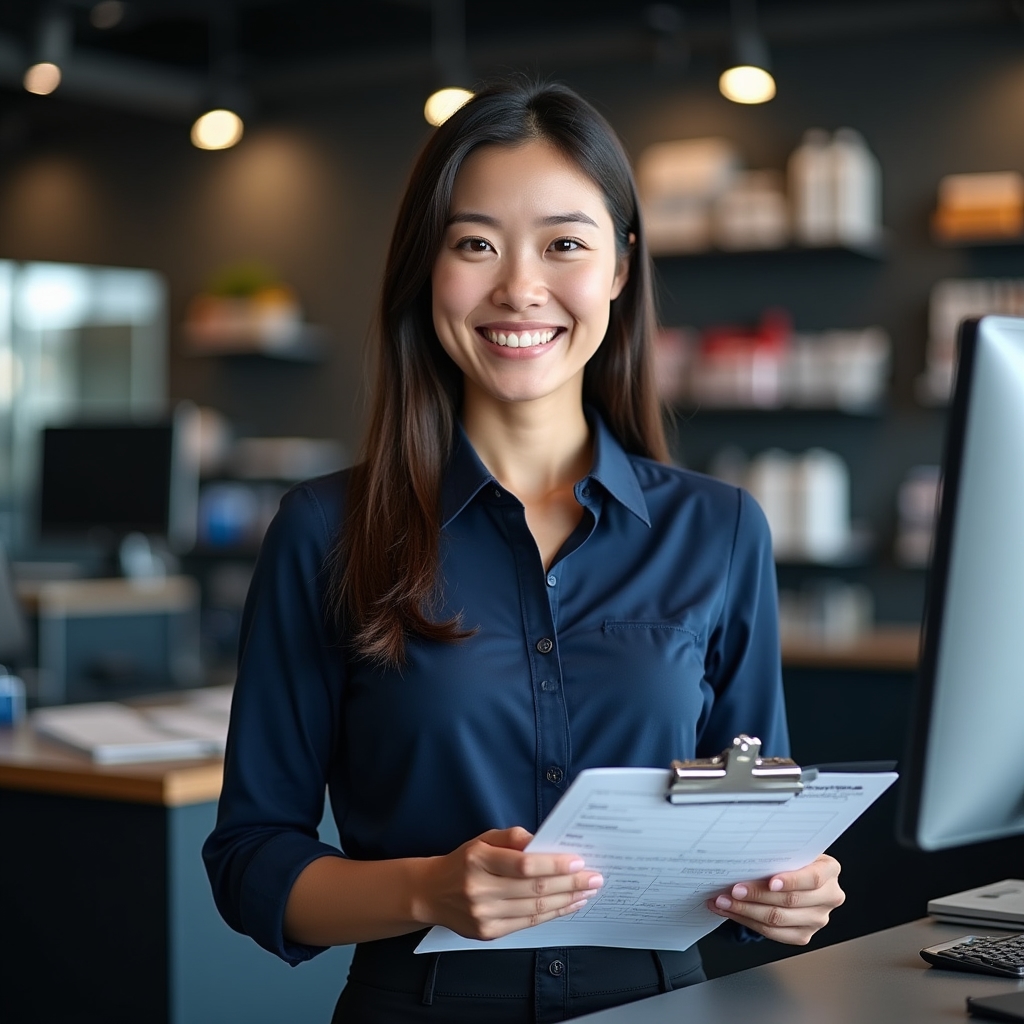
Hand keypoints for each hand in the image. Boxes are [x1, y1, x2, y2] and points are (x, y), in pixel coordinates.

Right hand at [415, 826, 602, 940]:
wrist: (432, 893)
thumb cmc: (464, 862)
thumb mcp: (483, 839)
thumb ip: (512, 837)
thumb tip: (543, 841)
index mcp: (478, 860)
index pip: (523, 865)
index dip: (553, 865)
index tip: (578, 861)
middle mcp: (479, 890)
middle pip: (533, 890)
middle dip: (569, 884)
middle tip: (594, 878)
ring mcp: (484, 915)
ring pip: (534, 910)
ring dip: (566, 901)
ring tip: (586, 892)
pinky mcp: (489, 933)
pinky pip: (528, 924)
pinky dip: (552, 915)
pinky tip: (567, 905)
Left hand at [706, 854, 844, 944]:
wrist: (797, 876)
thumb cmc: (793, 859)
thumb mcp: (793, 849)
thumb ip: (779, 852)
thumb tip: (747, 851)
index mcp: (829, 871)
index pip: (812, 878)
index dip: (791, 881)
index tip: (770, 882)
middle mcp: (828, 897)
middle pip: (790, 901)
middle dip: (756, 895)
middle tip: (733, 889)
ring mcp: (817, 919)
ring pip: (778, 920)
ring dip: (745, 910)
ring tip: (724, 901)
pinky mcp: (803, 935)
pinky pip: (773, 933)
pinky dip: (748, 921)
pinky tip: (732, 912)